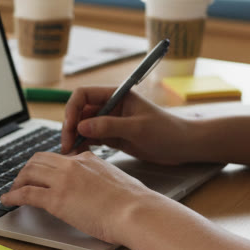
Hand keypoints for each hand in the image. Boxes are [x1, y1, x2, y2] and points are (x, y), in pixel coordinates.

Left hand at [0, 151, 160, 243]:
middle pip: (39, 160)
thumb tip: (101, 188)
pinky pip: (26, 193)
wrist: (135, 211)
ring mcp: (62, 181)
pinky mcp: (56, 199)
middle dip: (27, 170)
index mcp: (88, 159)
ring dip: (18, 181)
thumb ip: (103, 178)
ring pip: (29, 173)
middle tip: (22, 180)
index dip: (48, 165)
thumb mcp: (117, 180)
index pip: (61, 157)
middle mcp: (72, 165)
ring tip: (13, 191)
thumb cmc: (133, 202)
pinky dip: (13, 196)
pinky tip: (8, 200)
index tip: (43, 174)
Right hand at [63, 86, 189, 164]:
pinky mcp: (113, 137)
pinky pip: (92, 139)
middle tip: (66, 146)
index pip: (84, 94)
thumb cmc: (166, 131)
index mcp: (117, 95)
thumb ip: (109, 126)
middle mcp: (111, 106)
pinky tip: (79, 155)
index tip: (70, 127)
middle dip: (71, 127)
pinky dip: (83, 145)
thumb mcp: (137, 128)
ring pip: (84, 127)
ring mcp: (111, 122)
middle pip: (80, 112)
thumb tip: (81, 127)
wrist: (183, 147)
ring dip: (75, 138)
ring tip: (70, 154)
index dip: (73, 109)